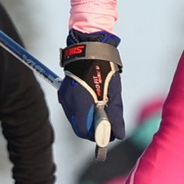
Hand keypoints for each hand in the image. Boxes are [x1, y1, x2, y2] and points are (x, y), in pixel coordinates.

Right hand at [58, 30, 125, 147]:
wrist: (89, 47)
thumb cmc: (103, 68)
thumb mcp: (114, 93)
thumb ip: (115, 115)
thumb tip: (119, 135)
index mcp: (80, 103)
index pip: (84, 131)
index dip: (96, 136)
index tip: (107, 135)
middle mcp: (69, 103)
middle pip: (79, 126)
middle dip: (92, 128)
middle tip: (106, 124)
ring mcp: (65, 97)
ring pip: (76, 118)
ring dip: (88, 118)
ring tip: (100, 109)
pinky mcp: (64, 92)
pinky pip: (73, 108)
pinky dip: (82, 110)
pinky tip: (92, 101)